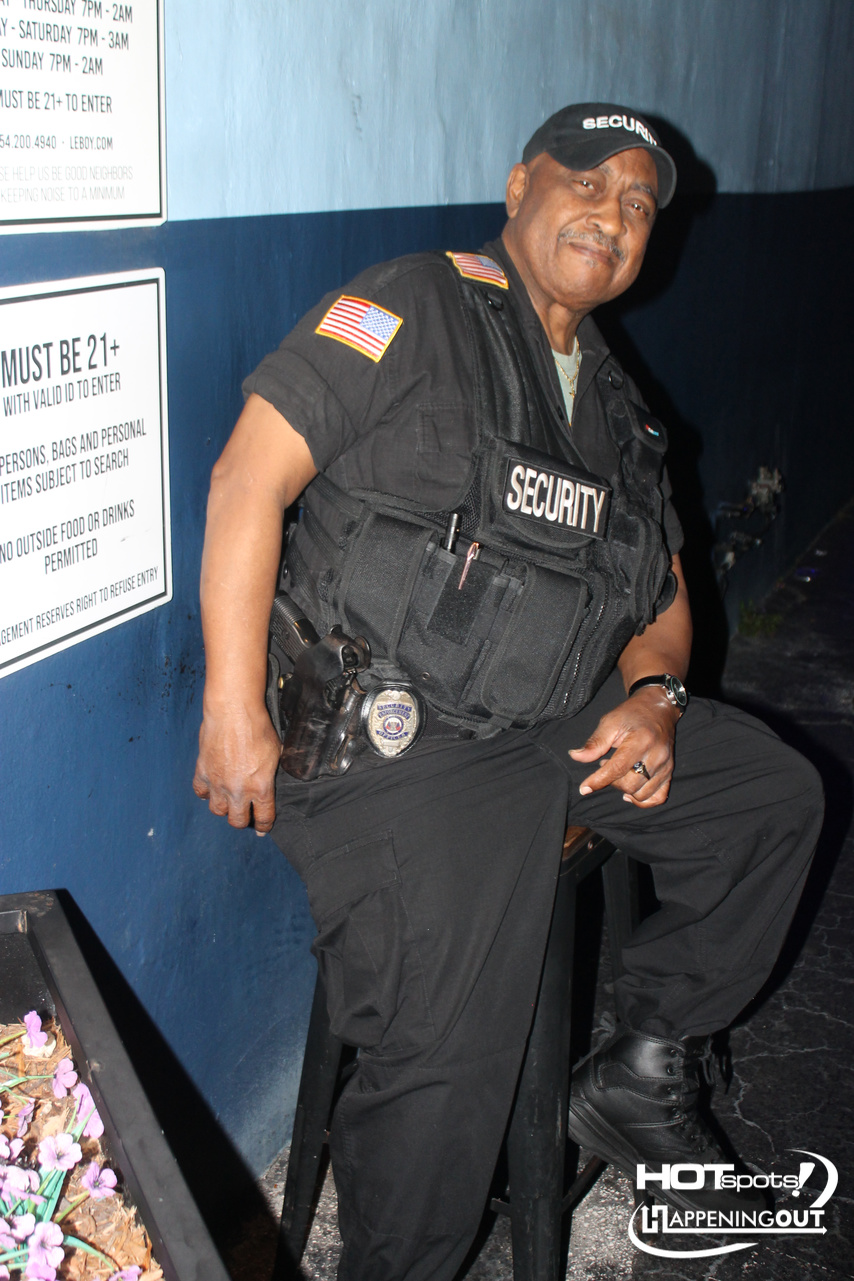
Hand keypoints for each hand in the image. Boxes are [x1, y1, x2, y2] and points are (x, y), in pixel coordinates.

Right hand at [193, 704, 281, 831]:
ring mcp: (218, 783)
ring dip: (224, 808)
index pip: (263, 818)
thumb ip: (271, 773)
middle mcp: (238, 791)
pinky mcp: (202, 772)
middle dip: (243, 820)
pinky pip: (200, 793)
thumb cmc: (258, 728)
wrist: (233, 712)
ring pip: (217, 811)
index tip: (262, 829)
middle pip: (237, 821)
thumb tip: (271, 780)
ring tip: (228, 800)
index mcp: (261, 787)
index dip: (264, 826)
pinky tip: (211, 788)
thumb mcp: (276, 752)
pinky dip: (206, 793)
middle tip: (245, 813)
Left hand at [567, 688, 680, 806]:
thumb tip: (575, 756)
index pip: (618, 768)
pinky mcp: (669, 772)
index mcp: (641, 740)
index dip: (599, 780)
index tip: (584, 788)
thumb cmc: (631, 714)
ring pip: (642, 794)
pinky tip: (631, 792)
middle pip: (630, 784)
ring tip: (619, 772)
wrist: (659, 709)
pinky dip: (643, 800)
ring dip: (625, 789)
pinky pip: (658, 798)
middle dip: (611, 781)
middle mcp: (657, 755)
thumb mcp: (610, 722)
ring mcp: (666, 766)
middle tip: (605, 765)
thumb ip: (595, 743)